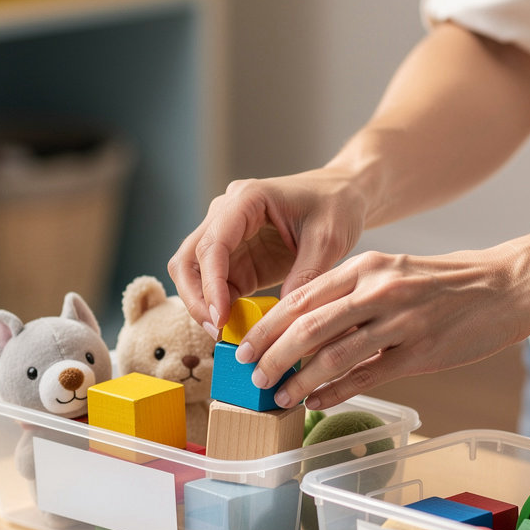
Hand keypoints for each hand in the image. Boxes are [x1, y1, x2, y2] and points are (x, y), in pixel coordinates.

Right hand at [167, 168, 368, 338]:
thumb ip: (305, 276)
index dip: (210, 284)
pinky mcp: (235, 259)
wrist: (343, 196)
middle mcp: (226, 214)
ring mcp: (227, 237)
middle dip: (196, 298)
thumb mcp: (329, 240)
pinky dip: (219, 309)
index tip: (220, 317)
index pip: (212, 244)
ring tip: (224, 333)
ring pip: (192, 275)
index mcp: (246, 199)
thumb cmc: (336, 206)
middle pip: (187, 259)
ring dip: (202, 305)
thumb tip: (280, 320)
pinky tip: (236, 328)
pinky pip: (215, 288)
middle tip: (217, 331)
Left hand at [238, 243, 529, 409]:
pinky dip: (336, 392)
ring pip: (334, 355)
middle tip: (252, 376)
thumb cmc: (445, 283)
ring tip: (279, 396)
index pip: (300, 298)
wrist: (509, 284)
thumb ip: (350, 296)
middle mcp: (378, 290)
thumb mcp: (392, 273)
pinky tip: (315, 402)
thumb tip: (302, 329)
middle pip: (308, 327)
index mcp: (365, 267)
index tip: (244, 347)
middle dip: (273, 355)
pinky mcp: (422, 352)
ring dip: (299, 380)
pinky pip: (368, 376)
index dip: (266, 326)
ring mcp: (401, 321)